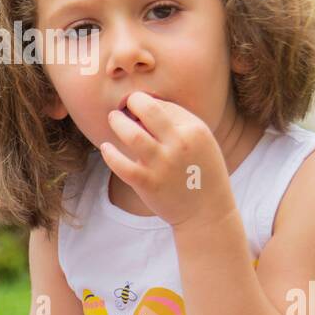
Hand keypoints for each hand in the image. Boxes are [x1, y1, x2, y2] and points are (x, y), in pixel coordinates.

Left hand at [100, 92, 235, 229]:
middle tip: (125, 106)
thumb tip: (146, 106)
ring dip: (118, 122)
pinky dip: (110, 154)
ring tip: (114, 119)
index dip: (149, 103)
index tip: (143, 110)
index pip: (164, 105)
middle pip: (148, 109)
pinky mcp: (148, 183)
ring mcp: (163, 164)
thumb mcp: (202, 141)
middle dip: (133, 101)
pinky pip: (121, 165)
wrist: (208, 212)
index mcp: (195, 130)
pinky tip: (106, 148)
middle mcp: (180, 144)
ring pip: (132, 135)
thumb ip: (179, 123)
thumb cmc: (201, 172)